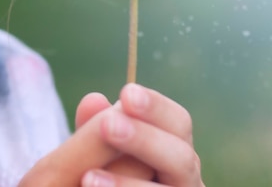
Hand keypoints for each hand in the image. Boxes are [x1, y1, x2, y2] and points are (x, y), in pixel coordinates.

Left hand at [19, 84, 203, 186]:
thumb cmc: (95, 180)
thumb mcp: (89, 159)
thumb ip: (92, 134)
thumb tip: (93, 99)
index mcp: (173, 152)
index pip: (177, 123)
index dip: (156, 107)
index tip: (126, 93)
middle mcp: (184, 181)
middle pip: (183, 157)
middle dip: (145, 139)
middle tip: (108, 126)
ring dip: (127, 184)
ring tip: (87, 177)